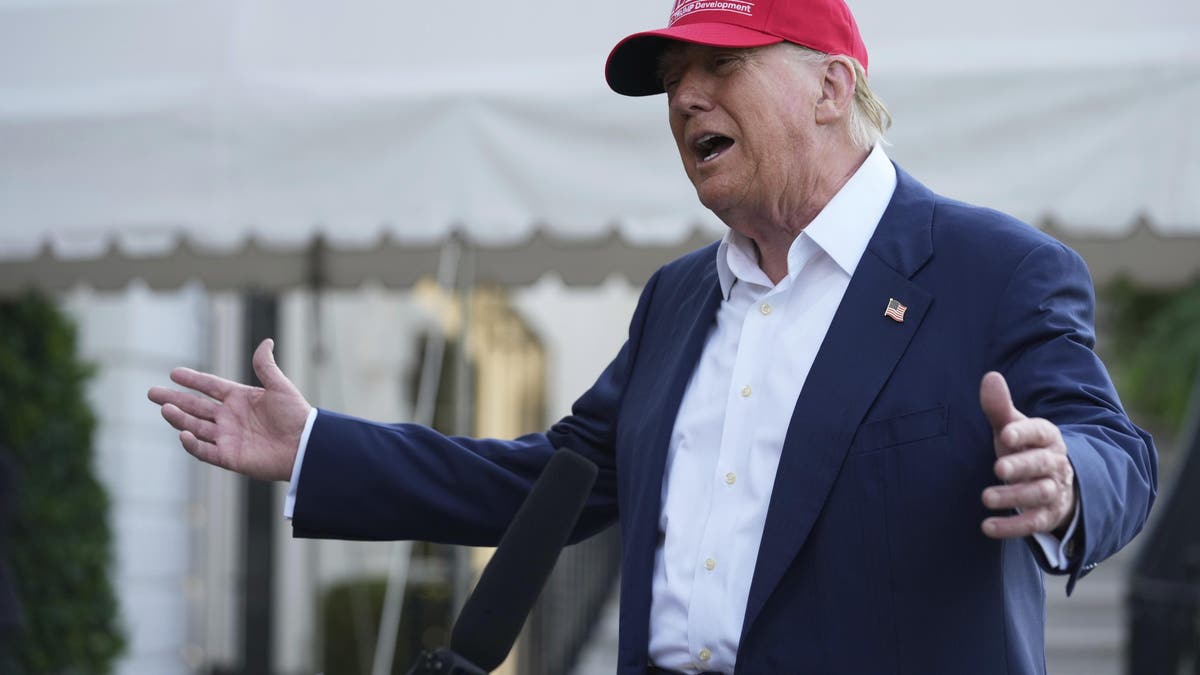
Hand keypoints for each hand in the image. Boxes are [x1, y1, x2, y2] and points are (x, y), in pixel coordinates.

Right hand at [147, 339, 310, 480]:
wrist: (305, 446)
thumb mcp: (280, 386)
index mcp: (240, 399)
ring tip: (164, 408)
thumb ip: (266, 366)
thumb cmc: (296, 415)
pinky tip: (182, 433)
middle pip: (195, 407)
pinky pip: (205, 450)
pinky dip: (192, 444)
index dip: (193, 380)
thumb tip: (266, 341)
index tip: (173, 372)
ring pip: (195, 426)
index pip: (210, 387)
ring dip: (178, 418)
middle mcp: (230, 418)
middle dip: (174, 399)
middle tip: (151, 392)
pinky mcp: (229, 457)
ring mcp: (227, 437)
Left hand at [979, 371, 1074, 538]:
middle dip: (1022, 466)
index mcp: (1047, 437)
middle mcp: (1054, 463)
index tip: (1005, 433)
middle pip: (1042, 464)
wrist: (1055, 481)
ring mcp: (1053, 490)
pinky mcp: (1048, 515)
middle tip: (998, 468)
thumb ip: (999, 407)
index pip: (1041, 432)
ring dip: (1014, 497)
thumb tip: (990, 376)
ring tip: (986, 498)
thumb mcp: (1012, 428)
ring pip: (1039, 494)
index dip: (1024, 433)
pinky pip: (1034, 523)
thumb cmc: (1024, 448)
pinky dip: (1012, 527)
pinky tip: (987, 526)